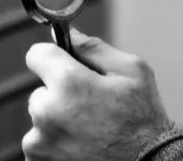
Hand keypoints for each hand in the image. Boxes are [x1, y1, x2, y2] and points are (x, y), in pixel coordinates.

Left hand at [24, 30, 175, 160]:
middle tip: (92, 104)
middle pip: (42, 89)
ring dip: (59, 118)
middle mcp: (47, 111)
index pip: (38, 55)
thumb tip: (71, 35)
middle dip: (62, 92)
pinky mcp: (37, 159)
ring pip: (42, 116)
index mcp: (69, 84)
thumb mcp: (132, 70)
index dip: (54, 56)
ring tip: (90, 127)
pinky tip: (82, 142)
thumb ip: (96, 49)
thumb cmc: (142, 117)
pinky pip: (41, 139)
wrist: (146, 160)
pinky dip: (57, 139)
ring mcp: (39, 140)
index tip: (64, 63)